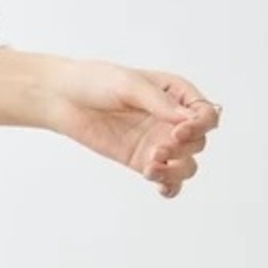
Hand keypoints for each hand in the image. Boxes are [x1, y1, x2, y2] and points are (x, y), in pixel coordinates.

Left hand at [47, 59, 220, 197]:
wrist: (61, 98)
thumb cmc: (94, 81)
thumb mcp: (127, 84)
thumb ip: (158, 102)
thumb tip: (189, 120)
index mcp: (175, 94)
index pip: (206, 115)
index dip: (200, 126)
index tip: (178, 132)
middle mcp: (171, 119)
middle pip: (199, 143)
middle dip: (184, 150)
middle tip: (159, 150)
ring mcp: (157, 141)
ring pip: (187, 165)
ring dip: (177, 172)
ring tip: (151, 168)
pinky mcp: (140, 159)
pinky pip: (166, 179)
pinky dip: (169, 186)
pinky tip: (159, 186)